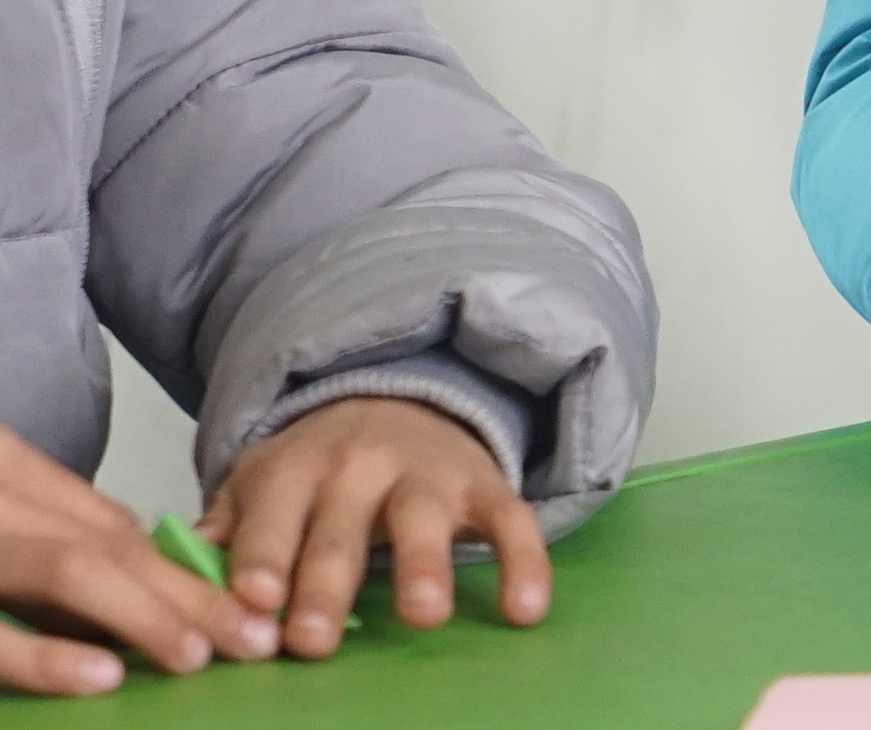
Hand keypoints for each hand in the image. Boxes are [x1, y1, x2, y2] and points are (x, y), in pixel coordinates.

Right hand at [0, 420, 263, 693]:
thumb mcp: (10, 520)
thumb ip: (63, 545)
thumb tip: (157, 596)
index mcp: (11, 474)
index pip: (109, 525)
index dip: (183, 571)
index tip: (253, 606)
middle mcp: (1, 503)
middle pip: (107, 544)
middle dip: (187, 595)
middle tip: (256, 639)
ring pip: (71, 569)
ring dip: (144, 615)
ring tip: (198, 656)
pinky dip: (47, 656)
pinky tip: (103, 675)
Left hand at [209, 395, 539, 659]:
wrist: (396, 399)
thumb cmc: (316, 470)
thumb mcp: (259, 485)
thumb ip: (224, 529)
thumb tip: (175, 572)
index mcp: (294, 468)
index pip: (272, 517)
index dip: (262, 559)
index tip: (254, 602)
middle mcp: (361, 464)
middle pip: (341, 528)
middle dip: (326, 584)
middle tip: (312, 640)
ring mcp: (428, 473)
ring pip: (424, 518)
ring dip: (423, 565)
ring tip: (422, 616)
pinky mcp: (486, 485)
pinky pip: (512, 521)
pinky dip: (524, 562)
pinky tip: (524, 608)